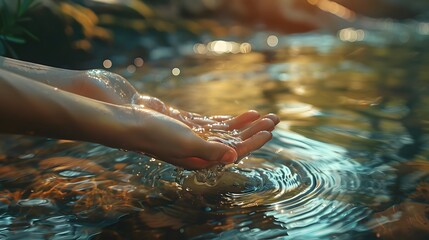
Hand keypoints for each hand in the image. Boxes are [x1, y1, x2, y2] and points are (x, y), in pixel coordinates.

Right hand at [114, 107, 278, 169]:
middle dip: (255, 130)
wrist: (131, 121)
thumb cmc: (157, 134)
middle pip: (235, 141)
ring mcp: (196, 138)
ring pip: (227, 132)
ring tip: (263, 115)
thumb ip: (211, 150)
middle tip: (275, 119)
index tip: (270, 130)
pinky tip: (242, 115)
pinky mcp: (190, 126)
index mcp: (201, 160)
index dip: (253, 141)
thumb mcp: (186, 142)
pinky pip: (215, 124)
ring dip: (245, 123)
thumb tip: (235, 157)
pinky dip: (230, 120)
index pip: (234, 151)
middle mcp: (201, 151)